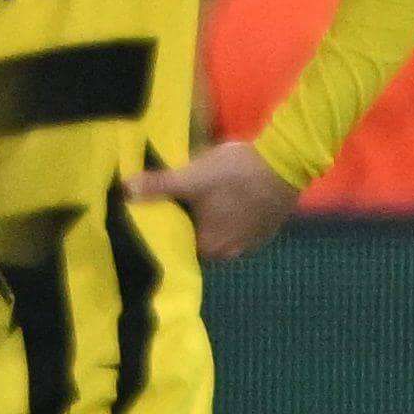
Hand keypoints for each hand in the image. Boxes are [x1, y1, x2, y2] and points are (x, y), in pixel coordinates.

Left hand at [127, 137, 298, 262]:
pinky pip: (239, 226)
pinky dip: (230, 216)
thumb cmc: (235, 174)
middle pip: (199, 241)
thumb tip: (125, 190)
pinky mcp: (267, 227)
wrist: (287, 160)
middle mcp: (232, 252)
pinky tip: (224, 200)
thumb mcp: (191, 177)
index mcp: (211, 248)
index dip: (166, 230)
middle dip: (187, 224)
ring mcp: (253, 241)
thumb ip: (158, 186)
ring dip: (210, 220)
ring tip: (197, 201)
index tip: (157, 214)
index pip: (178, 246)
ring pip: (221, 233)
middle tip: (174, 204)